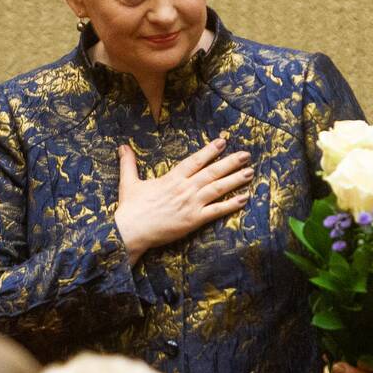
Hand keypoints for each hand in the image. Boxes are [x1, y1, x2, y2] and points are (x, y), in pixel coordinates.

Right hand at [114, 138, 251, 262]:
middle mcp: (185, 188)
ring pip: (218, 188)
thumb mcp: (128, 182)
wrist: (130, 231)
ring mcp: (191, 204)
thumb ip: (128, 163)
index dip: (210, 150)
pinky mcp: (194, 220)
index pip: (195, 160)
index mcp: (172, 178)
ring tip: (250, 172)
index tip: (223, 142)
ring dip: (235, 180)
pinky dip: (231, 205)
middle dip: (230, 162)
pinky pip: (216, 211)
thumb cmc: (130, 208)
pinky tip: (244, 198)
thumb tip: (122, 145)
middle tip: (246, 155)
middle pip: (212, 172)